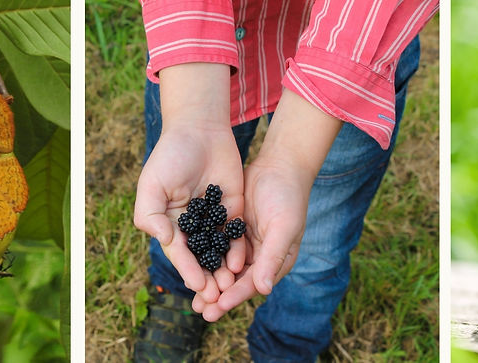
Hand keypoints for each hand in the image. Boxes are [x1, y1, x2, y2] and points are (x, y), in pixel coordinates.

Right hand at [133, 63, 247, 301]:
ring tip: (230, 285)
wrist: (200, 129)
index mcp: (170, 222)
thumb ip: (151, 214)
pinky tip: (242, 262)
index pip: (180, 252)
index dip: (188, 269)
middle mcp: (192, 225)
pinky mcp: (232, 209)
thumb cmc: (170, 156)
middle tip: (216, 294)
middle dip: (208, 276)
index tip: (197, 285)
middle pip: (201, 257)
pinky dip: (237, 248)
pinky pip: (235, 233)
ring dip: (223, 269)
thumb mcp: (152, 184)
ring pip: (219, 250)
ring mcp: (213, 218)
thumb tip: (163, 240)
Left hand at [192, 89, 342, 320]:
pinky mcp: (232, 229)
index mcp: (275, 261)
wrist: (280, 165)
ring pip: (223, 266)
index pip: (252, 283)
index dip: (233, 296)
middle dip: (217, 295)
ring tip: (191, 293)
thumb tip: (263, 290)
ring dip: (209, 279)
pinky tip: (189, 262)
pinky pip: (216, 245)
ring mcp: (245, 243)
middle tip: (198, 310)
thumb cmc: (288, 198)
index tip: (216, 307)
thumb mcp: (283, 228)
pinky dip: (204, 255)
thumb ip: (272, 257)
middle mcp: (259, 256)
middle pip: (235, 281)